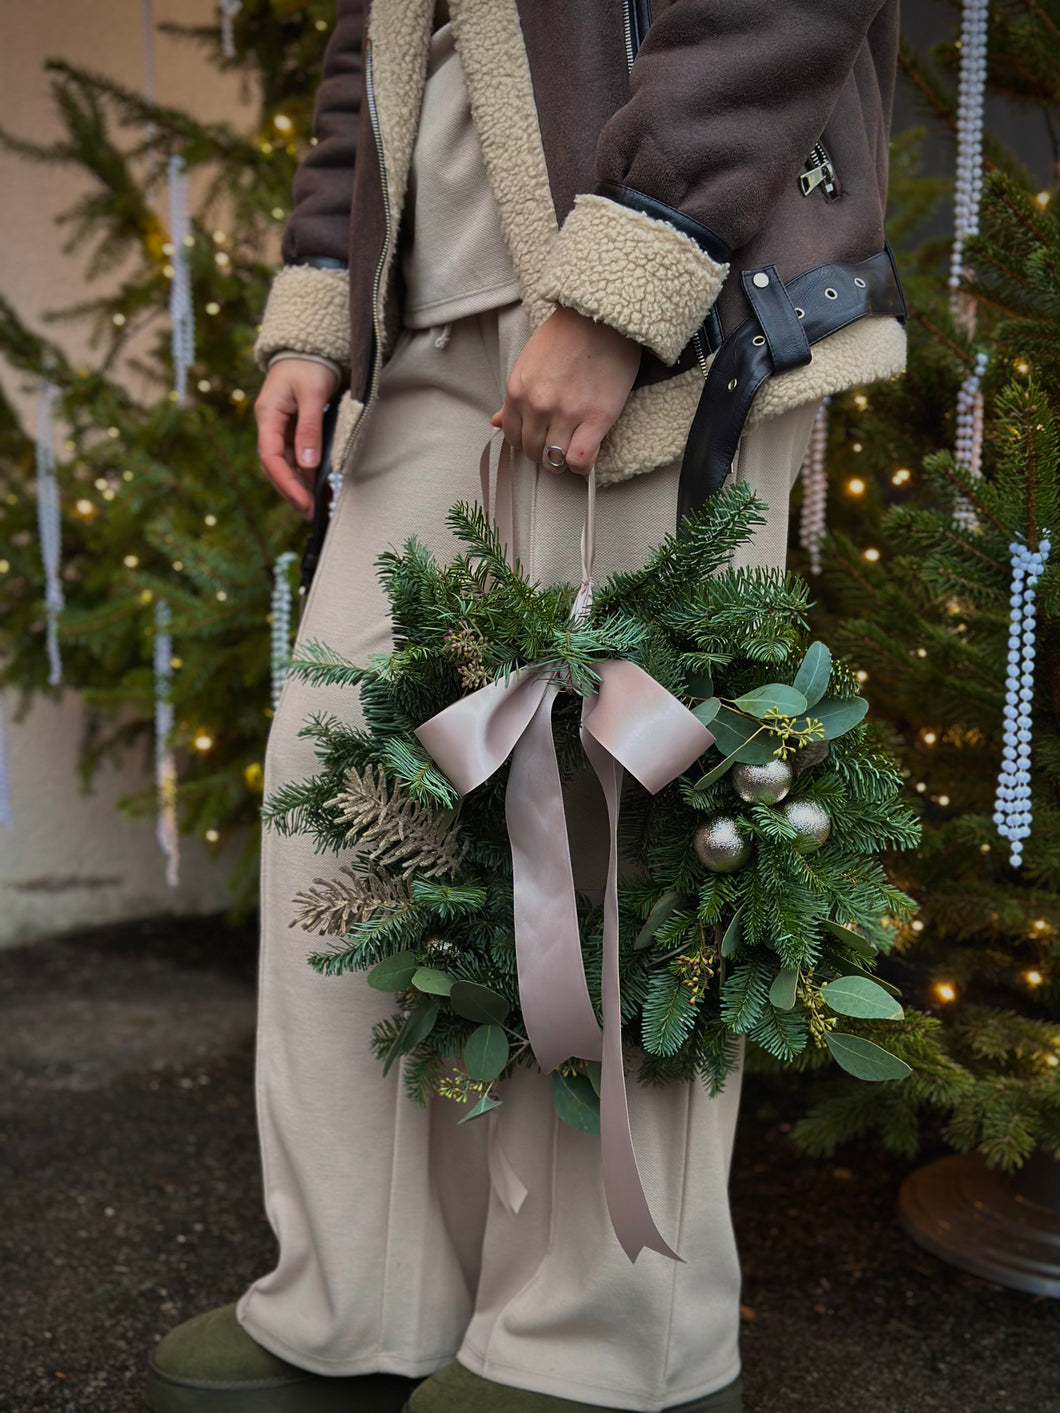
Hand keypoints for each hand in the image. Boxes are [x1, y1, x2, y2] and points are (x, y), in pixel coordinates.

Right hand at [255, 358, 340, 519]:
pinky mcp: (293, 430)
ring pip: (286, 465)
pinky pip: (297, 457)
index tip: (302, 502)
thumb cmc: (310, 365)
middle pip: (276, 466)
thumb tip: (308, 465)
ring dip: (299, 486)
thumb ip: (310, 428)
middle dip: (291, 492)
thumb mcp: (312, 394)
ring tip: (315, 508)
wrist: (309, 347)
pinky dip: (307, 474)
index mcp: (268, 416)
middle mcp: (271, 426)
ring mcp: (281, 429)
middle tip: (310, 513)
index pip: (271, 457)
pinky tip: (318, 488)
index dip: (286, 483)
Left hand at [491, 306, 640, 474]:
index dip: (526, 442)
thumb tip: (496, 422)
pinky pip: (580, 460)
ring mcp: (566, 414)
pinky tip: (587, 456)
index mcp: (517, 391)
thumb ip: (514, 397)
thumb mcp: (529, 362)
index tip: (540, 438)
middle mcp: (537, 406)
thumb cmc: (567, 335)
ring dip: (561, 461)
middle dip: (543, 452)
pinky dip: (582, 465)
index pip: (512, 437)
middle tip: (558, 442)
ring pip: (553, 460)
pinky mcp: (595, 418)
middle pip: (531, 451)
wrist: (603, 316)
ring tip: (572, 450)